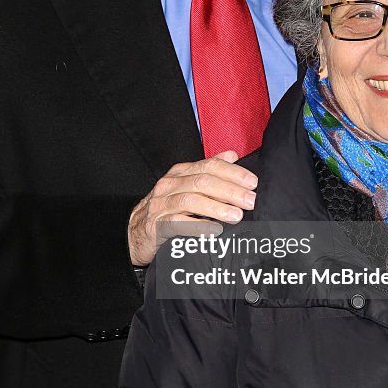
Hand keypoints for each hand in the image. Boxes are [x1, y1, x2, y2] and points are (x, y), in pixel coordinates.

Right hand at [128, 151, 257, 266]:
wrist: (135, 232)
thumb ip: (208, 170)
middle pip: (203, 182)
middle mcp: (170, 185)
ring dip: (216, 208)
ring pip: (191, 201)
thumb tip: (232, 155)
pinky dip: (197, 226)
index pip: (209, 166)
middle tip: (250, 200)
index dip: (233, 173)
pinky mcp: (156, 225)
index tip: (252, 182)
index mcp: (180, 173)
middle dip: (230, 190)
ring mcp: (161, 204)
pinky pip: (178, 223)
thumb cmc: (167, 209)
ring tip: (237, 215)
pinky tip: (214, 230)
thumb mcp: (187, 185)